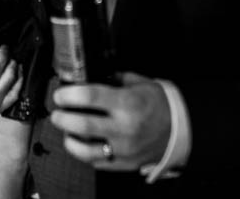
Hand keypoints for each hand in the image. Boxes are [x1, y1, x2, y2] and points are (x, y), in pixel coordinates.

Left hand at [49, 72, 170, 170]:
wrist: (182, 129)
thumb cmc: (160, 105)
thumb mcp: (140, 83)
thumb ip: (115, 79)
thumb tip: (92, 76)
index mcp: (128, 103)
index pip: (90, 97)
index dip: (69, 94)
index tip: (61, 94)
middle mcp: (124, 128)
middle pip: (82, 124)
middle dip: (62, 117)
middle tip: (58, 112)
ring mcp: (124, 148)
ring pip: (85, 150)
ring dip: (69, 139)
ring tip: (66, 130)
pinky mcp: (124, 163)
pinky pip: (97, 162)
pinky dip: (85, 153)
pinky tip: (82, 143)